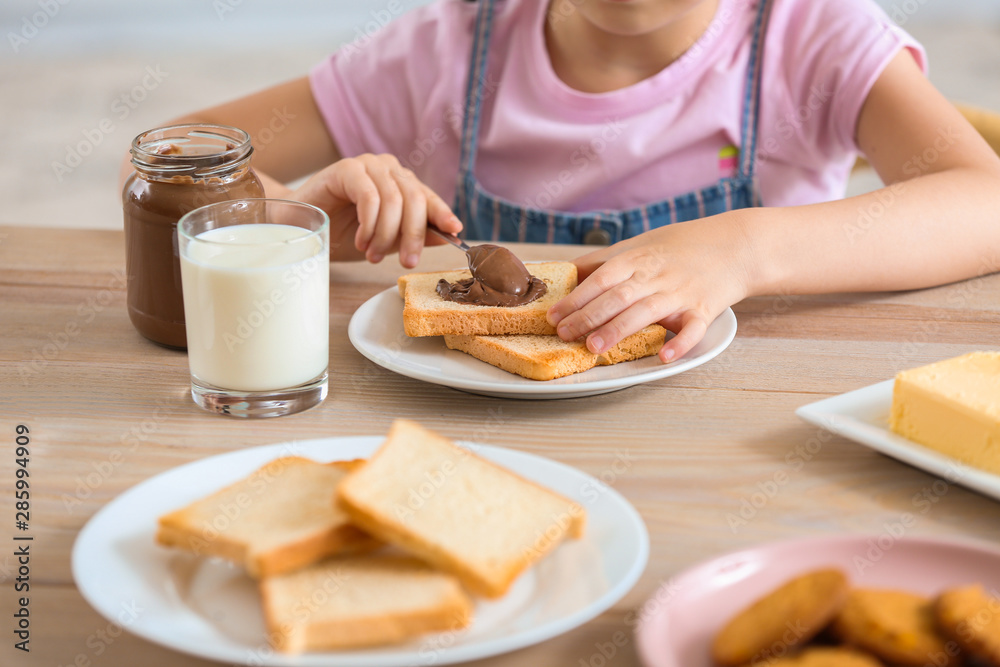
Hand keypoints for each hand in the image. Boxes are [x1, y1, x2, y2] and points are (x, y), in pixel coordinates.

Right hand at [291, 153, 461, 266]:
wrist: (299, 227)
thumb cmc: (341, 233)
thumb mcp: (384, 240)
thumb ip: (414, 235)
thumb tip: (448, 235)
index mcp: (401, 183)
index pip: (428, 197)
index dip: (443, 214)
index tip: (455, 232)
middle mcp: (388, 169)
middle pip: (415, 199)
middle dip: (413, 235)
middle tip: (406, 262)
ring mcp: (368, 165)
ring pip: (394, 199)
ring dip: (386, 234)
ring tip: (372, 255)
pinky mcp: (346, 168)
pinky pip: (369, 196)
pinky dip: (369, 223)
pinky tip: (361, 240)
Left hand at [546, 215, 753, 362]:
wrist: (736, 245)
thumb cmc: (681, 246)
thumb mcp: (639, 244)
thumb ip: (604, 261)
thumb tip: (566, 271)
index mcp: (638, 260)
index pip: (601, 279)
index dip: (575, 297)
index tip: (552, 314)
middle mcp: (657, 276)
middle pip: (618, 297)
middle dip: (588, 316)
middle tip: (564, 334)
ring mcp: (681, 293)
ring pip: (646, 312)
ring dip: (619, 330)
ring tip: (594, 347)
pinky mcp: (705, 310)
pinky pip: (693, 329)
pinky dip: (680, 343)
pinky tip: (664, 357)